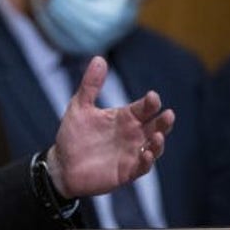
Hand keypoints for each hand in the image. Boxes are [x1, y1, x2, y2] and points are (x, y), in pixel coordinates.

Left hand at [49, 56, 174, 197]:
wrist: (61, 164)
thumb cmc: (72, 135)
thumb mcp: (79, 107)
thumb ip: (90, 85)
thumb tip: (98, 58)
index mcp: (125, 117)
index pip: (144, 108)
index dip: (150, 103)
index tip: (152, 97)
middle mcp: (132, 134)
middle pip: (155, 126)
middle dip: (163, 121)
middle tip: (168, 115)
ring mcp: (131, 153)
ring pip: (154, 146)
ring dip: (158, 142)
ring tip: (157, 135)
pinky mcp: (127, 171)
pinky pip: (142, 167)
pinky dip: (146, 161)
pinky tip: (145, 154)